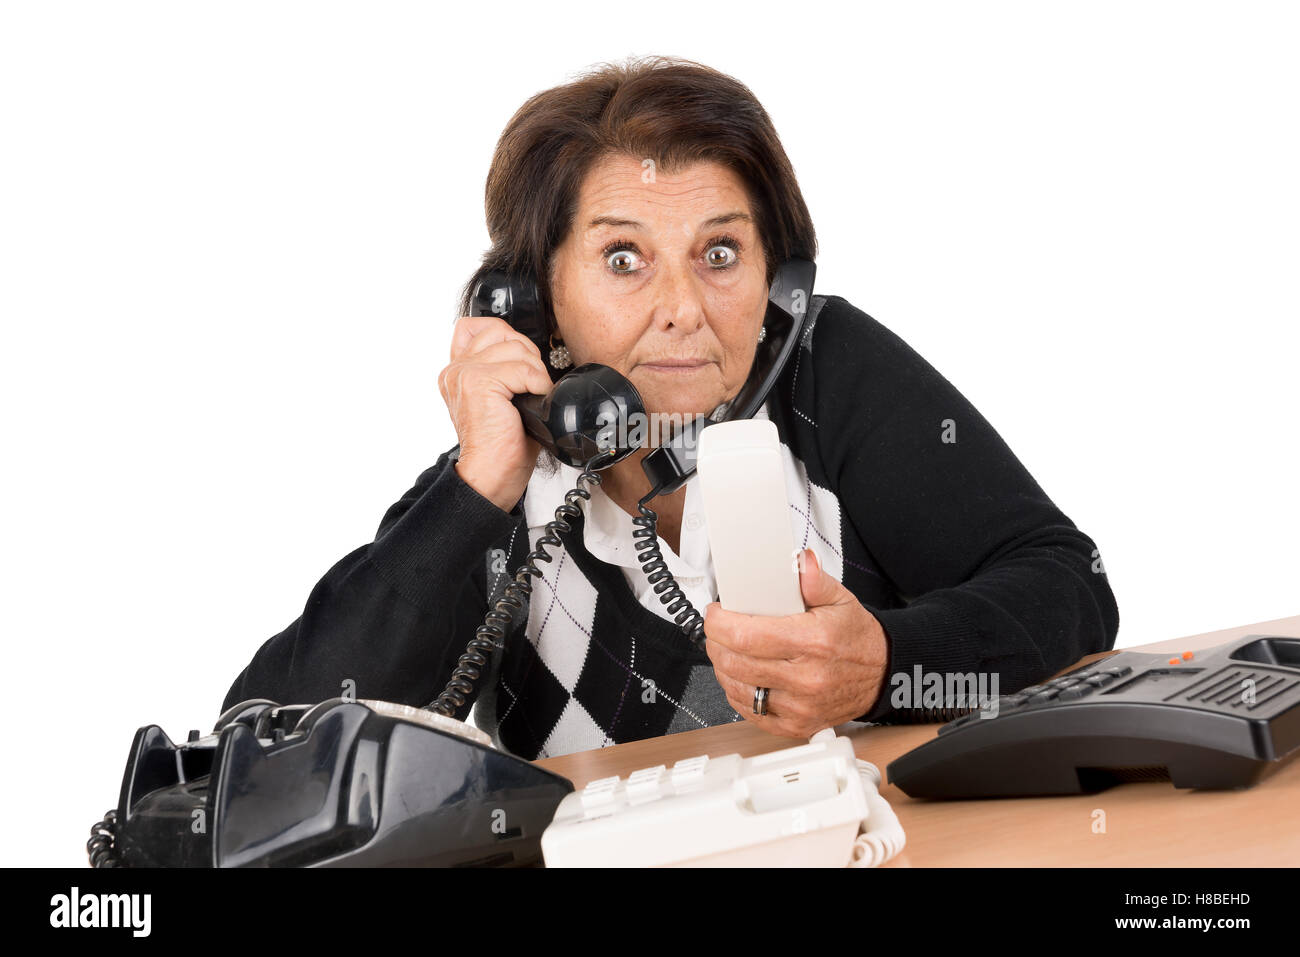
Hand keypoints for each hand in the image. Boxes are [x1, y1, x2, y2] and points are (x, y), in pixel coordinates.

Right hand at [438, 315, 554, 512]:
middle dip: (528, 358)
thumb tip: (532, 352)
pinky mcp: (478, 383)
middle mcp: (455, 368)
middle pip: (505, 333)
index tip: (520, 373)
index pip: (484, 326)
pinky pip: (524, 369)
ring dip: (535, 375)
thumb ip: (505, 369)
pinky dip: (537, 386)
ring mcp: (464, 373)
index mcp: (457, 370)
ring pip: (517, 349)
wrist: (491, 476)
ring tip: (529, 400)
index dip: (511, 342)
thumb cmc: (502, 445)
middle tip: (528, 390)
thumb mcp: (502, 399)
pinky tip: (531, 406)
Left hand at [703, 548, 889, 737]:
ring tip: (729, 650)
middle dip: (716, 642)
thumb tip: (800, 562)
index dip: (719, 623)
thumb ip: (814, 580)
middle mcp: (805, 678)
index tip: (715, 614)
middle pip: (735, 662)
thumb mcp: (841, 600)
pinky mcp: (795, 725)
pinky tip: (743, 676)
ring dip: (723, 667)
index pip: (746, 636)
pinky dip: (738, 692)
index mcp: (812, 642)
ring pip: (737, 688)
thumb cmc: (856, 638)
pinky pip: (750, 711)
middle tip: (719, 629)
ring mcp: (799, 706)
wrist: (881, 676)